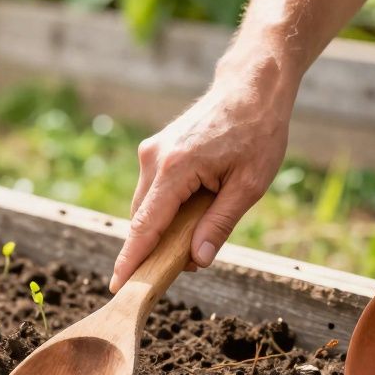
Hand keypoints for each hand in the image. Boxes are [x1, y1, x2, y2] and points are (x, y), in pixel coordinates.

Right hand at [109, 56, 294, 292]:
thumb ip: (219, 224)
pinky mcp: (155, 150)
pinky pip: (153, 190)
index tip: (117, 286)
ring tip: (199, 232)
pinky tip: (194, 209)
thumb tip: (197, 260)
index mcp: (175, 168)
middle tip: (187, 264)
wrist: (251, 87)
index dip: (131, 259)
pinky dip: (166, 208)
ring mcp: (151, 152)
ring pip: (147, 206)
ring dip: (164, 226)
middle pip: (143, 219)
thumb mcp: (249, 185)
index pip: (145, 226)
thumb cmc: (257, 132)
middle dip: (157, 247)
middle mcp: (154, 158)